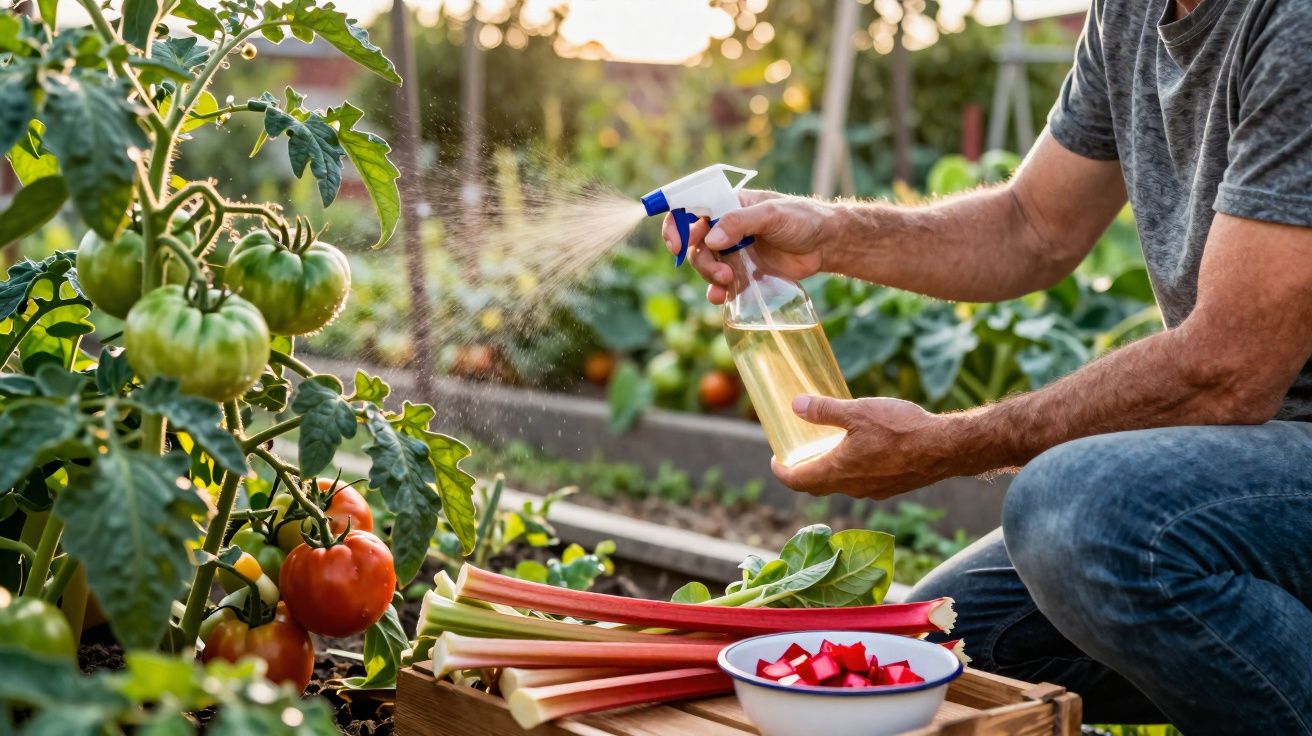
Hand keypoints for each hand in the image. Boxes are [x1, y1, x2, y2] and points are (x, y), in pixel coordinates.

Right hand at [662, 190, 832, 304]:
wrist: (826, 244)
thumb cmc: (802, 219)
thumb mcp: (772, 214)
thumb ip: (740, 222)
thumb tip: (710, 239)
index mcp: (727, 205)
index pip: (690, 209)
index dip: (676, 225)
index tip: (676, 244)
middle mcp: (725, 227)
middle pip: (694, 243)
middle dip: (700, 260)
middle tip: (721, 273)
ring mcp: (733, 251)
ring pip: (705, 264)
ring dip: (709, 275)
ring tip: (729, 282)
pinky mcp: (743, 272)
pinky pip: (720, 283)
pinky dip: (716, 291)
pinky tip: (720, 298)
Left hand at [771, 395, 959, 498]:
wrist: (944, 448)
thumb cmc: (900, 429)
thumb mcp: (857, 412)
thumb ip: (824, 410)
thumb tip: (795, 405)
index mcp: (837, 472)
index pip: (797, 481)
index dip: (781, 472)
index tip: (775, 461)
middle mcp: (852, 488)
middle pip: (816, 487)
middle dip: (802, 473)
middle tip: (796, 456)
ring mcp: (872, 492)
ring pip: (840, 486)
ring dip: (829, 471)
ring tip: (827, 449)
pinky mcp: (890, 488)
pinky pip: (861, 483)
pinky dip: (851, 471)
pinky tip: (860, 452)